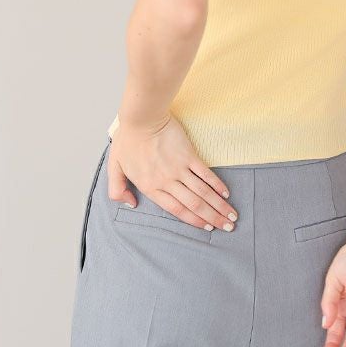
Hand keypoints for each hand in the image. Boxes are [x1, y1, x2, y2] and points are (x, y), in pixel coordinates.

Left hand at [107, 113, 238, 231]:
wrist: (142, 118)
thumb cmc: (128, 140)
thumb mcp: (114, 167)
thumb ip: (117, 190)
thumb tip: (130, 204)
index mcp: (150, 187)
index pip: (176, 210)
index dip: (193, 221)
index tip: (206, 228)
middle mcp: (167, 182)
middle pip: (194, 205)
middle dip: (213, 218)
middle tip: (228, 228)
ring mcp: (179, 168)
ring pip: (203, 192)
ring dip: (219, 206)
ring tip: (231, 216)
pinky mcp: (189, 155)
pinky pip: (205, 174)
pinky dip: (216, 185)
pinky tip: (225, 194)